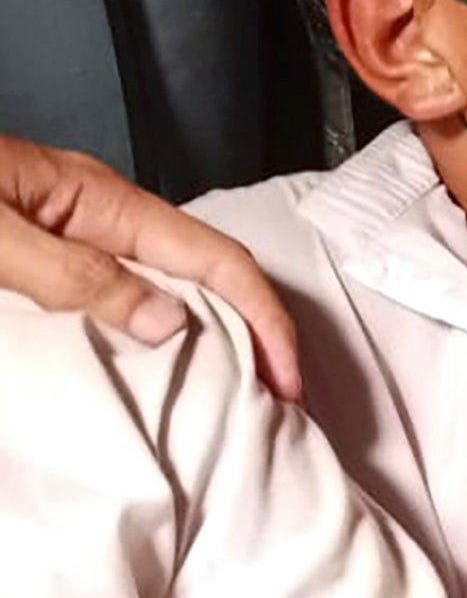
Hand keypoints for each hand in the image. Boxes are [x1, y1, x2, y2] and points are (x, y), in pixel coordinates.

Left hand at [0, 135, 298, 398]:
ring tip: (233, 390)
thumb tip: (169, 322)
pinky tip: (163, 367)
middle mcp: (103, 216)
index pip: (215, 258)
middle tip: (274, 396)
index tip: (286, 378)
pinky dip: (160, 338)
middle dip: (254, 330)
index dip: (263, 317)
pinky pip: (125, 300)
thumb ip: (74, 277)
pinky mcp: (50, 261)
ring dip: (213, 337)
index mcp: (102, 202)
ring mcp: (78, 236)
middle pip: (207, 272)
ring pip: (170, 288)